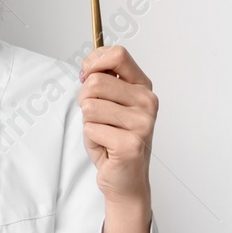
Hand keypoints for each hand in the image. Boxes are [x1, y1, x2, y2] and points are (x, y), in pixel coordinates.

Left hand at [78, 44, 157, 205]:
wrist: (125, 178)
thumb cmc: (113, 139)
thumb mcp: (108, 103)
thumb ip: (101, 81)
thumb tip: (88, 69)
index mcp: (142, 87)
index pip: (117, 54)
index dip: (93, 62)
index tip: (87, 76)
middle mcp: (147, 102)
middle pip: (96, 82)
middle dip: (85, 100)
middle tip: (96, 117)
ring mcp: (142, 123)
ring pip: (90, 107)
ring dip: (89, 123)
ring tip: (104, 133)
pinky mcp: (131, 143)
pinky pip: (91, 129)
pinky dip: (91, 140)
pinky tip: (106, 147)